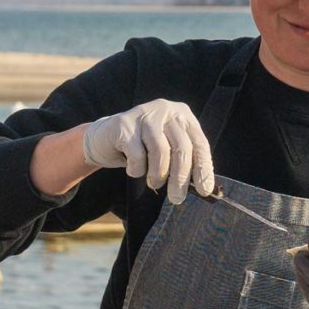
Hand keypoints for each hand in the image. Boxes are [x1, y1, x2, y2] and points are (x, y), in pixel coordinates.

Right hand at [80, 99, 215, 204]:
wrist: (104, 139)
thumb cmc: (142, 148)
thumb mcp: (168, 150)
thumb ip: (184, 161)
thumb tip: (204, 188)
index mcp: (182, 115)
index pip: (199, 143)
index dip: (203, 168)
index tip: (204, 191)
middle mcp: (166, 110)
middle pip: (182, 148)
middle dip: (180, 178)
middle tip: (177, 198)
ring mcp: (144, 115)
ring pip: (160, 151)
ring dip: (157, 175)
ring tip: (154, 184)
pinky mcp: (124, 125)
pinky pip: (137, 154)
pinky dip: (137, 169)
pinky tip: (133, 170)